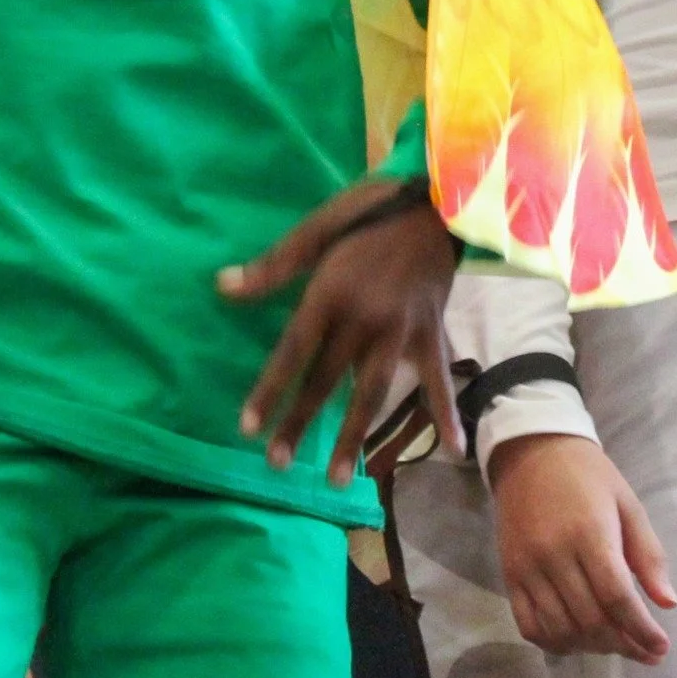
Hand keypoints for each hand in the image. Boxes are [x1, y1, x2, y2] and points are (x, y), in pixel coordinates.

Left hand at [220, 175, 462, 487]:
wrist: (437, 199)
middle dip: (300, 423)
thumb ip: (272, 265)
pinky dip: (447, 413)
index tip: (248, 428)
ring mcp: (401, 332)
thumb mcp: (317, 228)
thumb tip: (222, 287)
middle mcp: (364, 320)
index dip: (269, 390)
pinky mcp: (431, 332)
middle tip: (277, 465)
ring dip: (355, 436)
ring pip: (372, 393)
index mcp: (331, 293)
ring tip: (338, 478)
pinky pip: (438, 379)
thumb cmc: (369, 210)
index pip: (293, 351)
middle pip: (326, 380)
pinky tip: (453, 449)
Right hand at [487, 432, 675, 664]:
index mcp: (589, 532)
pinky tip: (575, 641)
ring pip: (561, 628)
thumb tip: (668, 603)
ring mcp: (528, 566)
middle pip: (591, 619)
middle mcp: (555, 554)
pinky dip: (553, 643)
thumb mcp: (628, 503)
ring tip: (614, 644)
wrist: (531, 451)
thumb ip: (649, 554)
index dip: (642, 630)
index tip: (661, 647)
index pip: (617, 597)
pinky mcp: (509, 573)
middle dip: (624, 645)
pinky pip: (528, 624)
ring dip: (593, 648)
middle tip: (644, 651)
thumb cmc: (587, 476)